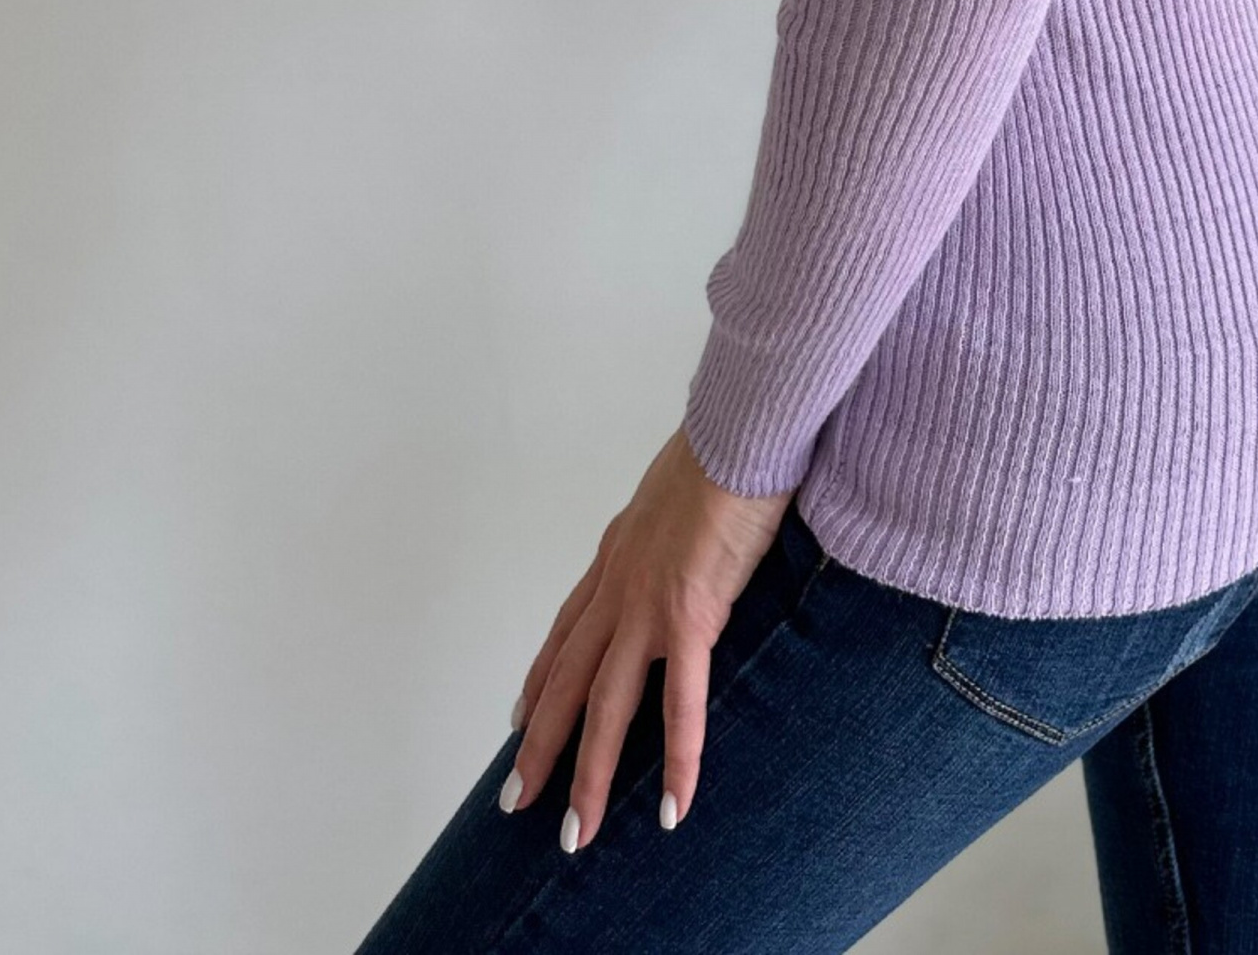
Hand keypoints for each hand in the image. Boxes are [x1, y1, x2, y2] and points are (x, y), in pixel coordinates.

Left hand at [499, 423, 792, 850]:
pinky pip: (681, 704)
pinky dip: (679, 760)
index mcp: (618, 551)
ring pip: (606, 705)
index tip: (519, 717)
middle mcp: (619, 582)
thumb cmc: (727, 441)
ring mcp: (648, 603)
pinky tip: (675, 807)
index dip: (541, 677)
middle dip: (540, 741)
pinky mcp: (689, 614)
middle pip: (568, 677)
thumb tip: (693, 534)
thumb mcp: (683, 487)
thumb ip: (677, 523)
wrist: (741, 423)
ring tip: (576, 833)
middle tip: (516, 798)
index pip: (566, 628)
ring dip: (590, 774)